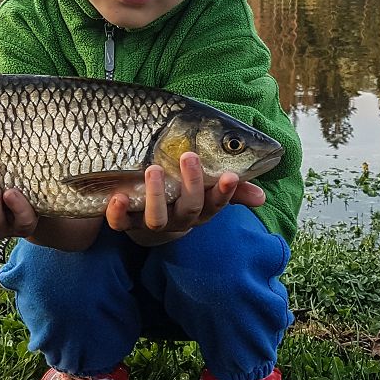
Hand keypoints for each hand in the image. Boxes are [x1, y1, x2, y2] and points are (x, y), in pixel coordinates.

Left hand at [103, 151, 265, 245]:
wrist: (146, 218)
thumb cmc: (182, 192)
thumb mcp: (206, 187)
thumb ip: (230, 188)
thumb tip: (261, 198)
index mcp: (201, 207)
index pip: (217, 202)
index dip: (225, 192)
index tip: (230, 175)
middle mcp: (179, 218)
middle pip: (191, 208)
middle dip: (192, 184)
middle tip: (189, 155)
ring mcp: (152, 221)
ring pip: (157, 219)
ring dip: (156, 196)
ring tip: (153, 169)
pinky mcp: (126, 222)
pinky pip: (121, 224)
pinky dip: (118, 213)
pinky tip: (118, 197)